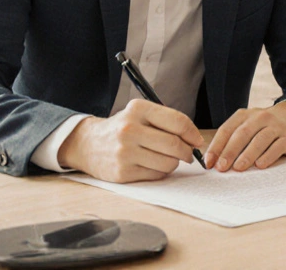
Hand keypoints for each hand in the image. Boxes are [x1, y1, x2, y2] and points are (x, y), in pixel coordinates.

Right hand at [58, 99, 203, 182]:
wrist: (88, 144)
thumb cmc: (122, 128)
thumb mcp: (139, 114)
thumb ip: (166, 121)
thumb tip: (195, 140)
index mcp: (137, 109)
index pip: (177, 122)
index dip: (192, 133)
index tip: (197, 141)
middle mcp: (129, 129)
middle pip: (174, 144)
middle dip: (187, 151)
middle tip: (188, 154)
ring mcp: (125, 152)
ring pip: (168, 163)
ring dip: (174, 163)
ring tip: (166, 158)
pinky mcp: (123, 173)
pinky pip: (156, 175)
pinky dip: (160, 172)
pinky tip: (152, 164)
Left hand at [203, 101, 285, 171]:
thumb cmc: (265, 126)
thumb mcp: (248, 126)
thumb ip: (233, 140)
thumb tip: (216, 161)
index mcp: (245, 116)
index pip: (227, 130)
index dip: (217, 146)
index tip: (209, 162)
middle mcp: (260, 118)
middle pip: (242, 134)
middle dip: (230, 151)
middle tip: (221, 167)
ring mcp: (276, 126)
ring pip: (259, 140)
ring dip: (247, 154)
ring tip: (238, 168)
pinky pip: (277, 146)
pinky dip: (268, 156)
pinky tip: (260, 165)